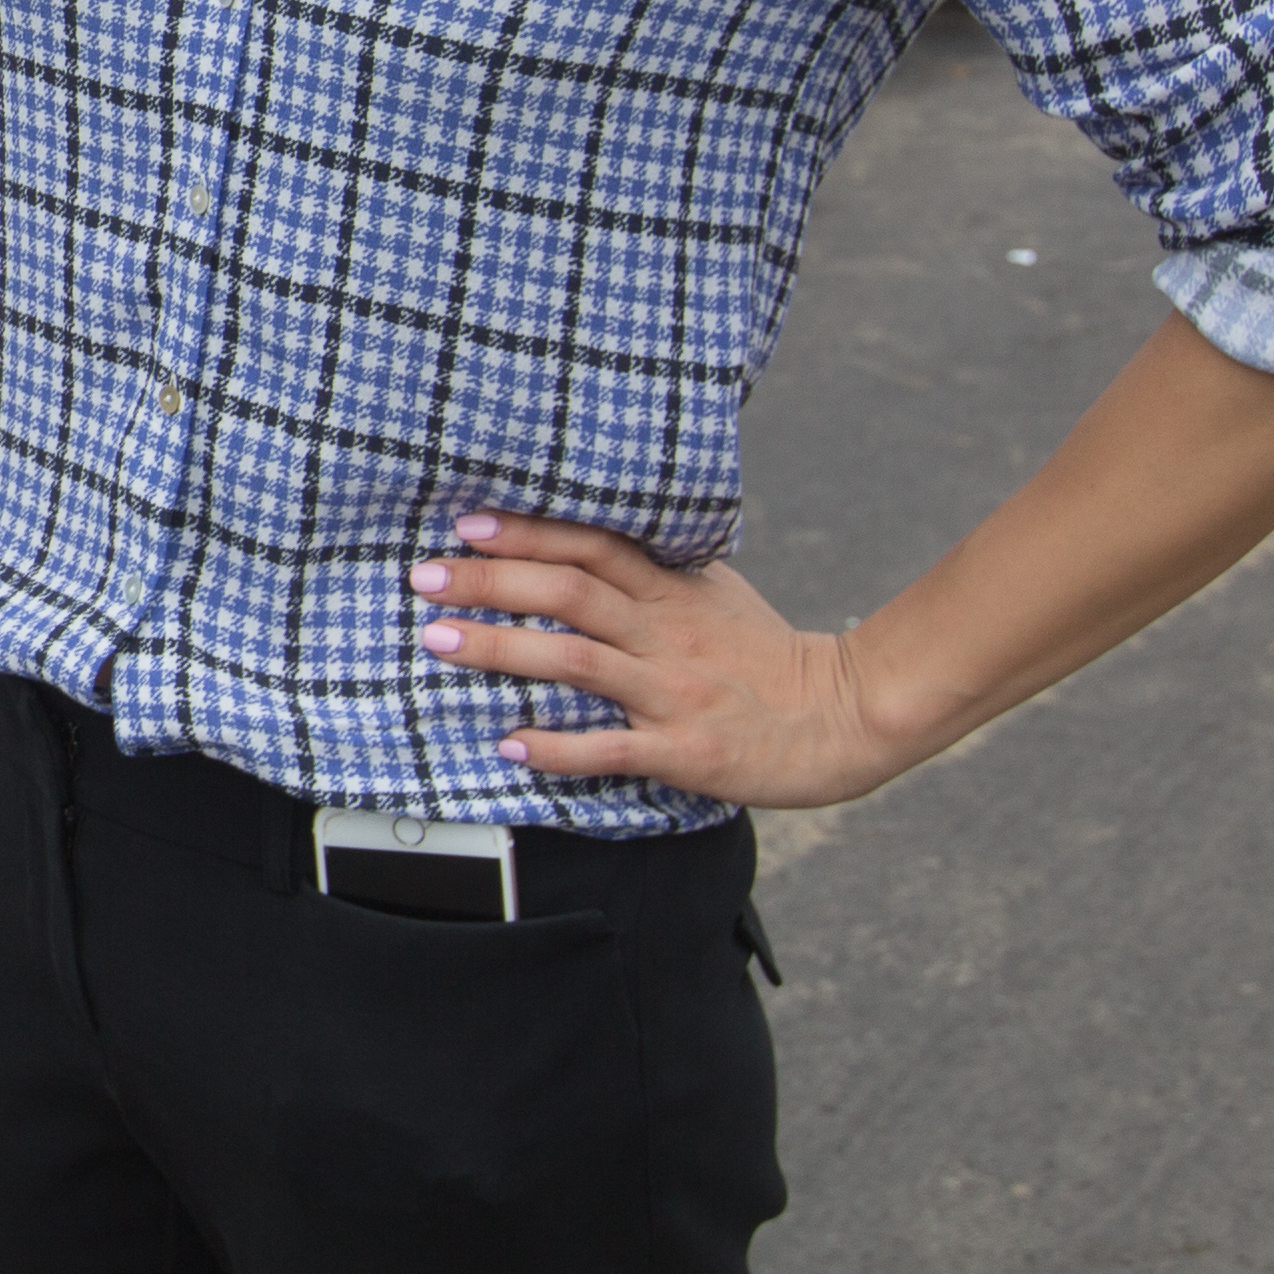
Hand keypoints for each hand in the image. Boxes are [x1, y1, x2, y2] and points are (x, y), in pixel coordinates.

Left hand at [411, 509, 925, 811]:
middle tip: (426, 577)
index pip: (593, 546)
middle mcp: (667, 633)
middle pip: (570, 593)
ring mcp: (674, 691)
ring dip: (505, 651)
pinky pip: (612, 747)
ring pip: (578, 661)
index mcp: (674, 591)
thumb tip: (587, 540)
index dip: (529, 532)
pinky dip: (558, 747)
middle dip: (493, 582)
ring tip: (443, 643)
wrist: (847, 717)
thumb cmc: (769, 658)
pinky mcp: (686, 749)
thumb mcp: (716, 595)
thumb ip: (655, 569)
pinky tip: (510, 744)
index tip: (468, 524)